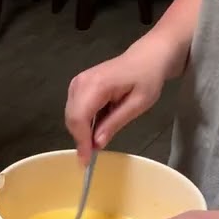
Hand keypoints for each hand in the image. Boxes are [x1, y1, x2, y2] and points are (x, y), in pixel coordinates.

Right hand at [65, 41, 171, 163]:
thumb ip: (115, 123)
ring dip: (82, 131)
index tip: (86, 161)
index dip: (81, 141)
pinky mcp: (78, 85)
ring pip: (71, 116)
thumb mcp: (138, 104)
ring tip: (99, 138)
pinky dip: (83, 122)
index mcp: (97, 85)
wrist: (147, 57)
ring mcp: (77, 82)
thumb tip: (97, 144)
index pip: (79, 118)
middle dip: (81, 138)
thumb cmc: (147, 78)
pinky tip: (98, 125)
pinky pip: (75, 109)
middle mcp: (81, 82)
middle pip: (72, 118)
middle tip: (93, 154)